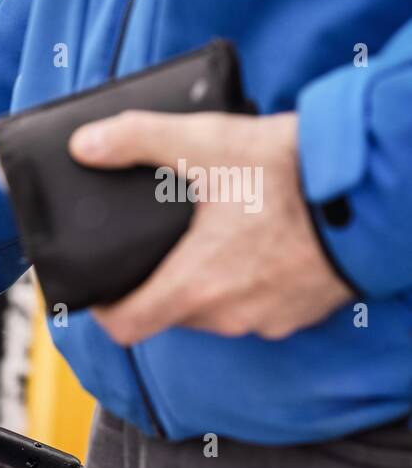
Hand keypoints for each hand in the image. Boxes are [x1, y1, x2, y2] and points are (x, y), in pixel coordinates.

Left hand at [69, 111, 352, 344]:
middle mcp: (228, 314)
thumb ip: (139, 140)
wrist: (382, 191)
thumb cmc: (296, 172)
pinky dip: (249, 282)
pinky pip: (258, 306)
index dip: (105, 308)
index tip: (102, 286)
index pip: (124, 327)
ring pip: (215, 311)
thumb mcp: (207, 143)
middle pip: (169, 313)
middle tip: (163, 240)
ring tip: (214, 234)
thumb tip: (85, 144)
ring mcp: (268, 318)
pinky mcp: (301, 313)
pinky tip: (257, 243)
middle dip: (160, 281)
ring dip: (207, 280)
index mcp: (194, 286)